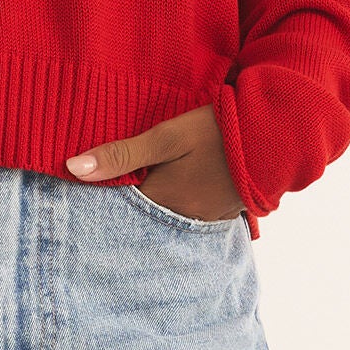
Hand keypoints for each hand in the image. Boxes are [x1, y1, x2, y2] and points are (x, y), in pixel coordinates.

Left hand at [65, 104, 242, 222]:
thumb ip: (122, 154)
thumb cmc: (219, 132)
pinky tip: (174, 188)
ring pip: (168, 215)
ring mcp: (208, 216)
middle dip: (127, 205)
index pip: (121, 208)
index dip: (103, 196)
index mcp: (165, 201)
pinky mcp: (225, 209)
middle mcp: (185, 217)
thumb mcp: (167, 136)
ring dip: (154, 204)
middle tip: (107, 191)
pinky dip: (178, 203)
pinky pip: (192, 213)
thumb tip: (72, 169)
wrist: (276, 133)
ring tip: (139, 188)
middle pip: (145, 215)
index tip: (81, 189)